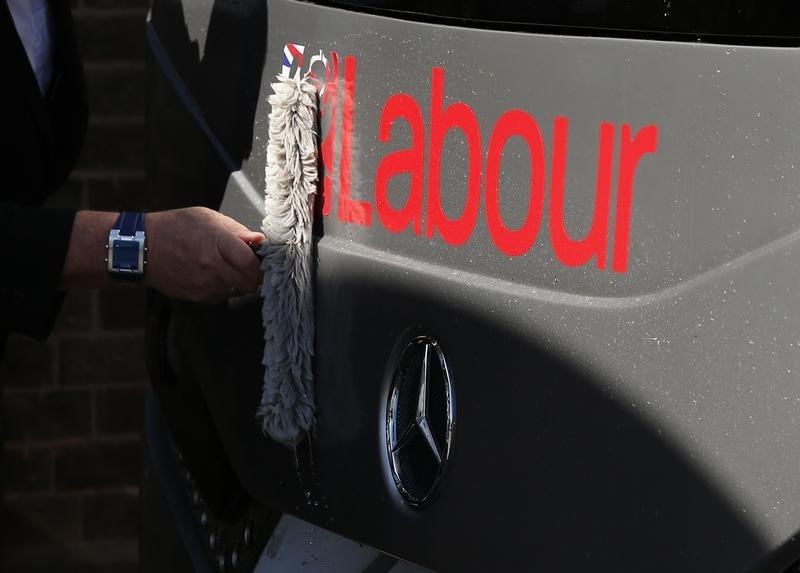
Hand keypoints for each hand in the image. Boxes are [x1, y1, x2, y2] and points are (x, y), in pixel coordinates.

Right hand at [145, 207, 263, 302]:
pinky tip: (213, 274)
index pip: (250, 263)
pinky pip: (221, 296)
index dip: (260, 263)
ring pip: (237, 291)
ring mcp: (204, 283)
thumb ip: (236, 231)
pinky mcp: (197, 296)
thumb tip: (259, 239)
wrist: (143, 248)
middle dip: (253, 276)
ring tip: (226, 267)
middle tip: (249, 267)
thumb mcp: (208, 218)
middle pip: (249, 282)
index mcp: (217, 242)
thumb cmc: (175, 227)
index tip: (260, 259)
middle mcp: (211, 266)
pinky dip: (223, 288)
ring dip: (238, 282)